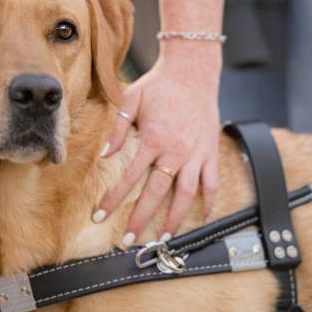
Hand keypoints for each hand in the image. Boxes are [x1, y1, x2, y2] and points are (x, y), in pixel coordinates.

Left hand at [93, 48, 220, 245]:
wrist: (193, 71)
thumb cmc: (159, 85)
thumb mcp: (131, 99)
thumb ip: (118, 128)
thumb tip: (104, 154)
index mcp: (153, 138)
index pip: (129, 177)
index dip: (112, 199)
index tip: (99, 217)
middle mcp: (176, 150)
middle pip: (156, 192)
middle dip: (140, 218)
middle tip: (128, 240)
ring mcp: (196, 153)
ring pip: (186, 193)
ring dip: (175, 218)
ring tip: (163, 238)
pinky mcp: (210, 151)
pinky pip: (212, 182)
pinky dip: (208, 201)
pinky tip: (202, 217)